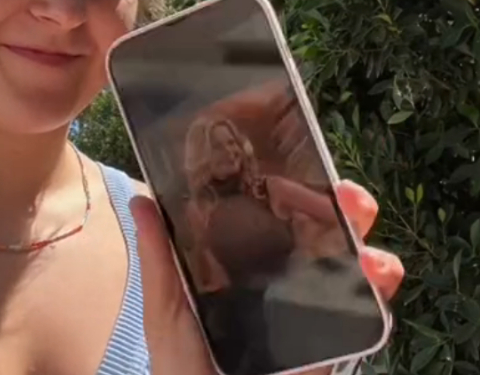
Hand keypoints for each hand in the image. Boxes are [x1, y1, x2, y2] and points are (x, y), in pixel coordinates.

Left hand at [131, 181, 402, 374]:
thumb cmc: (182, 367)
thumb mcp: (167, 312)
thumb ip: (160, 259)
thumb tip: (142, 199)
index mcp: (248, 266)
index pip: (280, 216)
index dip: (297, 188)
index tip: (301, 164)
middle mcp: (286, 284)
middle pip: (325, 236)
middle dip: (344, 208)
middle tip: (348, 198)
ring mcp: (311, 317)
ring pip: (353, 272)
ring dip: (369, 250)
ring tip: (367, 249)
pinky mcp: (329, 351)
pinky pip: (363, 322)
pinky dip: (377, 298)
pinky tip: (375, 281)